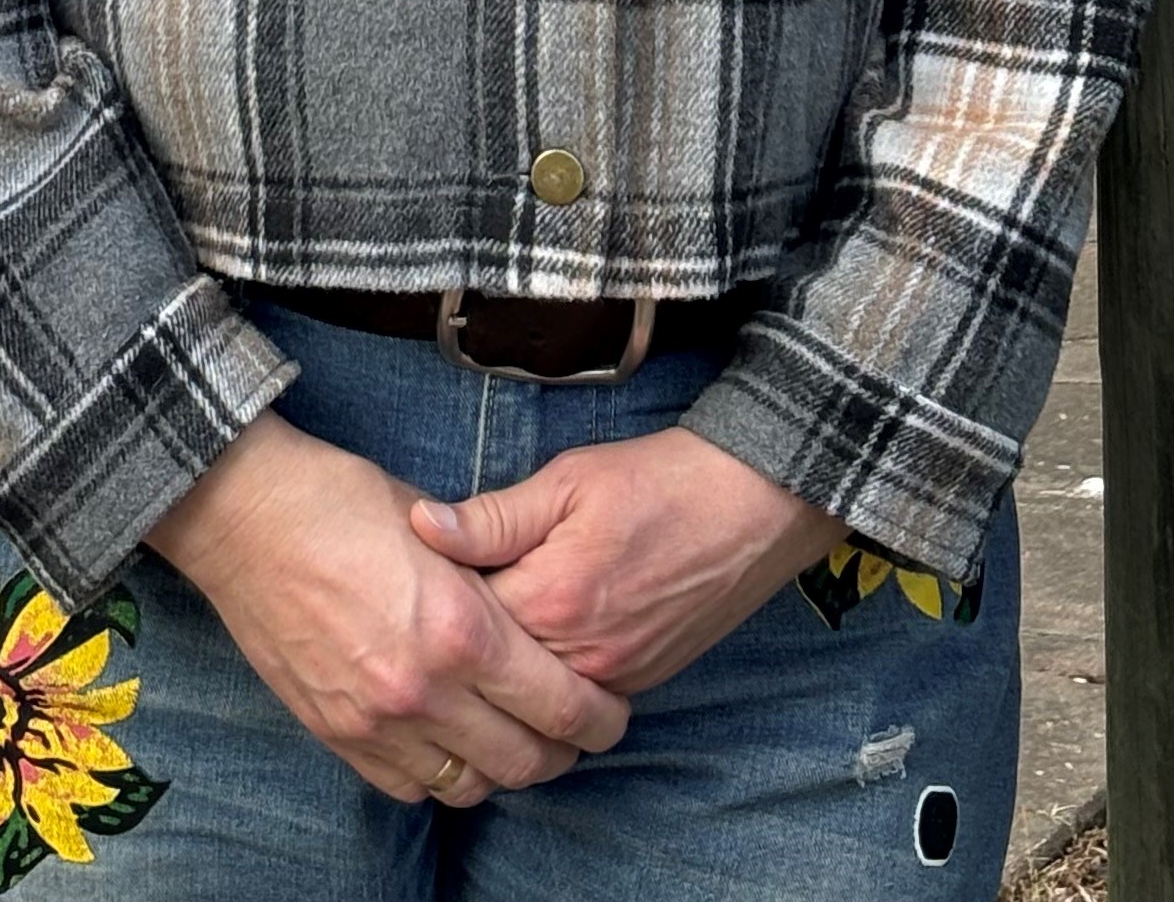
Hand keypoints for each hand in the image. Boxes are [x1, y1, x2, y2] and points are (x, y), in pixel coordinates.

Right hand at [147, 410, 633, 802]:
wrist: (243, 517)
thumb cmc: (340, 499)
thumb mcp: (435, 522)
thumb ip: (488, 575)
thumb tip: (530, 611)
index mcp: (462, 629)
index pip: (562, 706)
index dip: (602, 717)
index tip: (612, 709)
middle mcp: (425, 691)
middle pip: (526, 762)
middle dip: (564, 751)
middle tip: (572, 727)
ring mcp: (377, 723)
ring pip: (471, 787)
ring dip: (501, 767)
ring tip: (509, 733)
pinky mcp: (338, 736)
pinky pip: (410, 788)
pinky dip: (440, 773)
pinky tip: (447, 739)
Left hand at [407, 426, 840, 698]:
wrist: (752, 505)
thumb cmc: (658, 481)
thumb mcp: (568, 479)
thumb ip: (493, 516)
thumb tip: (422, 526)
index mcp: (550, 599)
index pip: (461, 624)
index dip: (435, 597)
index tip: (422, 573)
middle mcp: (579, 657)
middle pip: (492, 669)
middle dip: (465, 638)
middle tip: (447, 599)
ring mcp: (613, 679)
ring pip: (533, 690)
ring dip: (507, 660)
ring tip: (493, 614)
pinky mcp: (639, 683)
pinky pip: (575, 694)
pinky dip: (550, 670)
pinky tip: (539, 631)